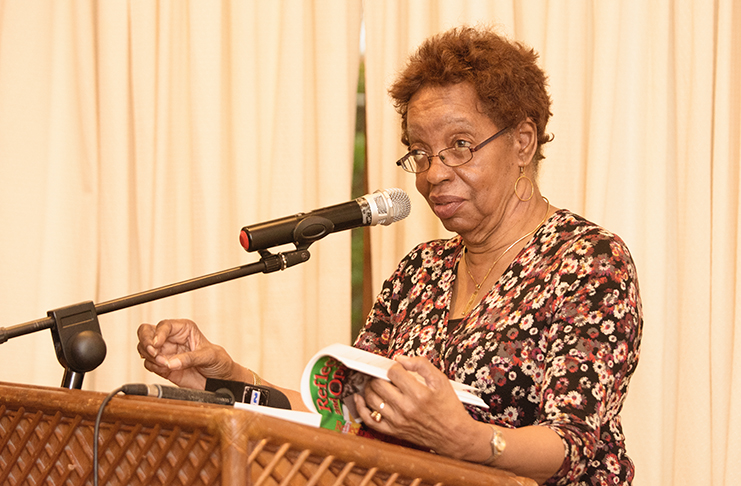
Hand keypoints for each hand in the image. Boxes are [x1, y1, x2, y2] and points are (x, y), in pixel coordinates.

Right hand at [136, 319, 235, 389]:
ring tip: (163, 364)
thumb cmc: (219, 362)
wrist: (220, 380)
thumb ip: (190, 358)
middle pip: (147, 332)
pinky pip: (148, 364)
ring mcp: (166, 353)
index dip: (158, 334)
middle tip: (152, 352)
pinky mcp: (162, 367)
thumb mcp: (209, 356)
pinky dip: (152, 367)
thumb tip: (170, 362)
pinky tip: (164, 370)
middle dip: (145, 341)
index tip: (156, 344)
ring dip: (149, 357)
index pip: (164, 325)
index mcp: (184, 329)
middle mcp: (172, 339)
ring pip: (144, 348)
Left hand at [353, 355, 485, 459]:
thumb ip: (421, 365)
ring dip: (368, 387)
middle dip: (378, 375)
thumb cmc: (449, 407)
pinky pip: (370, 420)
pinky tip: (359, 398)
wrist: (455, 436)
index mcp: (419, 394)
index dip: (393, 366)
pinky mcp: (394, 431)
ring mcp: (398, 421)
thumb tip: (400, 358)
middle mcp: (406, 408)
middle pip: (379, 384)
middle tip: (382, 373)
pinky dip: (361, 408)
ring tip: (373, 382)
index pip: (393, 372)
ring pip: (371, 399)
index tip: (397, 368)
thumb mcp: (441, 380)